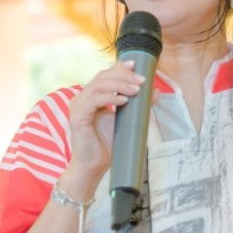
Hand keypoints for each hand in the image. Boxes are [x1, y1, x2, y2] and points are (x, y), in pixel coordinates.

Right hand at [65, 60, 145, 182]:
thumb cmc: (107, 146)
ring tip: (136, 90)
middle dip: (124, 76)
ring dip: (120, 85)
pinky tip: (124, 100)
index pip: (104, 75)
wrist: (94, 167)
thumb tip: (156, 92)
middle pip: (102, 77)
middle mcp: (82, 99)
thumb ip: (139, 106)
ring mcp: (77, 106)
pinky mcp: (77, 117)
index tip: (135, 64)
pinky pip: (94, 100)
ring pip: (98, 85)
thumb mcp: (127, 121)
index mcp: (90, 97)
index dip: (119, 67)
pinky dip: (110, 97)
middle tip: (142, 81)